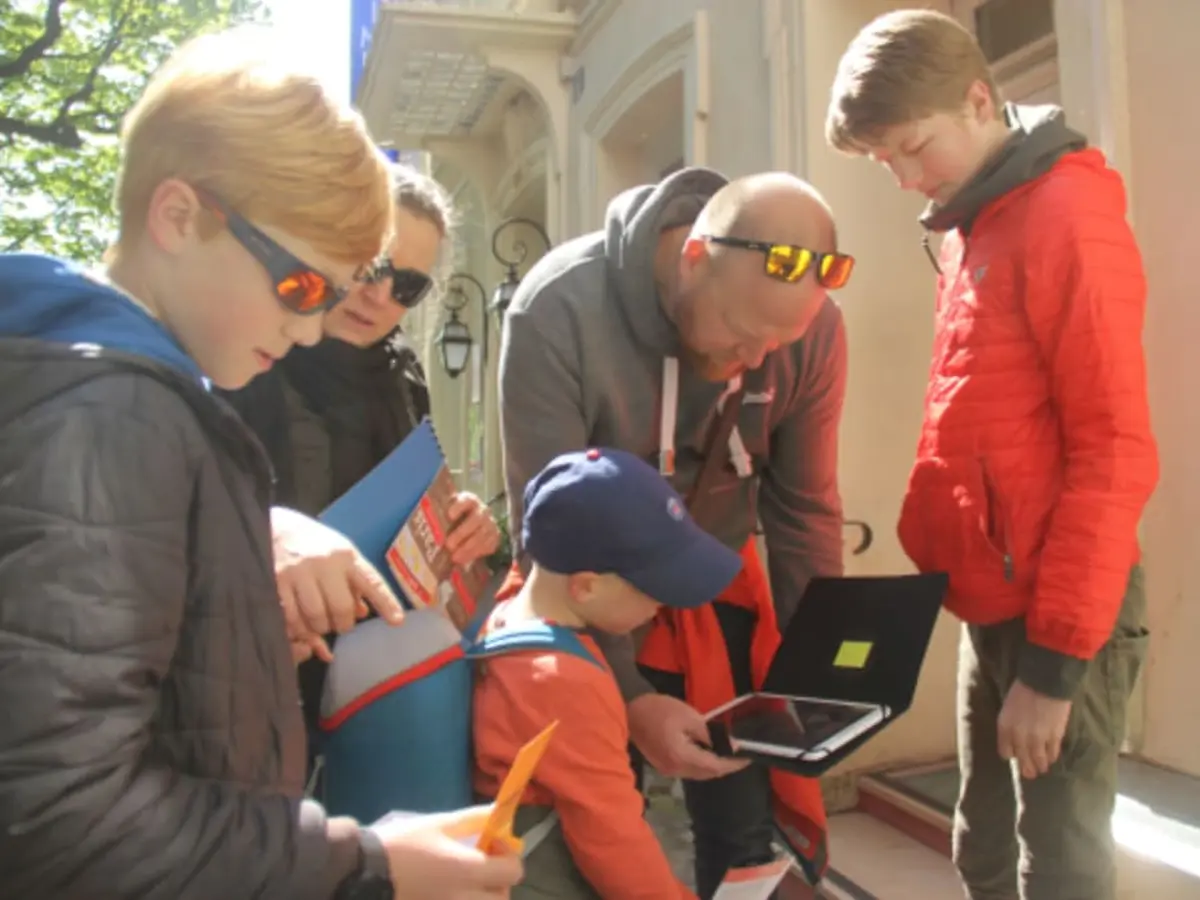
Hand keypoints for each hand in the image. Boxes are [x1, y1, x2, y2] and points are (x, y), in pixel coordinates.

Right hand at [271, 508, 404, 661]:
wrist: (271, 525)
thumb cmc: (312, 543)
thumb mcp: (339, 554)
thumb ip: (353, 582)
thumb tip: (363, 612)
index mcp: (345, 556)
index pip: (371, 582)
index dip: (386, 603)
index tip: (397, 621)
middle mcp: (324, 564)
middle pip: (341, 608)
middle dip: (343, 624)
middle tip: (339, 624)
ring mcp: (298, 573)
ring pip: (316, 617)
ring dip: (320, 628)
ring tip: (319, 623)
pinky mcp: (275, 583)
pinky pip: (291, 618)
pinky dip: (298, 628)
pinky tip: (300, 625)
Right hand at [375, 809, 522, 899]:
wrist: (363, 873)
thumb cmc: (403, 844)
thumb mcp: (439, 823)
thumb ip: (473, 819)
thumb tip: (500, 812)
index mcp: (469, 871)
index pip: (513, 871)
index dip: (508, 855)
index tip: (492, 844)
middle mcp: (465, 898)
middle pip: (502, 898)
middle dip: (498, 883)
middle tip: (481, 867)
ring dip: (483, 896)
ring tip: (465, 881)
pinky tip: (448, 890)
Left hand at [445, 492, 499, 567]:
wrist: (476, 525)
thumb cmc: (456, 519)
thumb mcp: (449, 512)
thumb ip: (441, 515)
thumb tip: (425, 524)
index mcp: (470, 500)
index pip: (466, 500)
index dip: (459, 507)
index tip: (449, 515)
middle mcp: (482, 510)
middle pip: (476, 520)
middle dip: (462, 533)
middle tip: (449, 545)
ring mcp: (491, 524)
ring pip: (482, 535)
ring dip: (468, 547)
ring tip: (455, 557)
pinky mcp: (495, 537)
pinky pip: (488, 545)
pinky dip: (475, 553)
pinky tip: (464, 560)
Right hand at [627, 693, 748, 780]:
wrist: (629, 712)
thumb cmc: (659, 709)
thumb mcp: (689, 716)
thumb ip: (709, 734)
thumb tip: (727, 744)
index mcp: (683, 758)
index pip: (715, 766)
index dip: (734, 764)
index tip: (749, 757)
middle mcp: (677, 770)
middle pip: (708, 774)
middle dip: (726, 766)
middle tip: (741, 755)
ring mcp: (669, 771)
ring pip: (699, 774)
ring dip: (714, 766)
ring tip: (728, 754)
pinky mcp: (664, 766)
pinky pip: (689, 770)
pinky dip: (702, 764)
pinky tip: (708, 753)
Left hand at [997, 679, 1071, 779]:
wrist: (1045, 682)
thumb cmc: (1023, 690)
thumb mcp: (1008, 707)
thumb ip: (1010, 726)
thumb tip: (1015, 740)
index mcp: (1005, 727)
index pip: (1005, 752)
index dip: (1011, 755)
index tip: (1015, 756)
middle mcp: (1020, 736)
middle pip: (1022, 760)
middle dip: (1026, 768)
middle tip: (1029, 773)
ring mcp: (1038, 738)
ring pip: (1038, 761)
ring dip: (1040, 766)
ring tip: (1041, 768)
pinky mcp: (1055, 737)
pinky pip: (1052, 754)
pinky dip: (1051, 757)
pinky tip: (1051, 758)